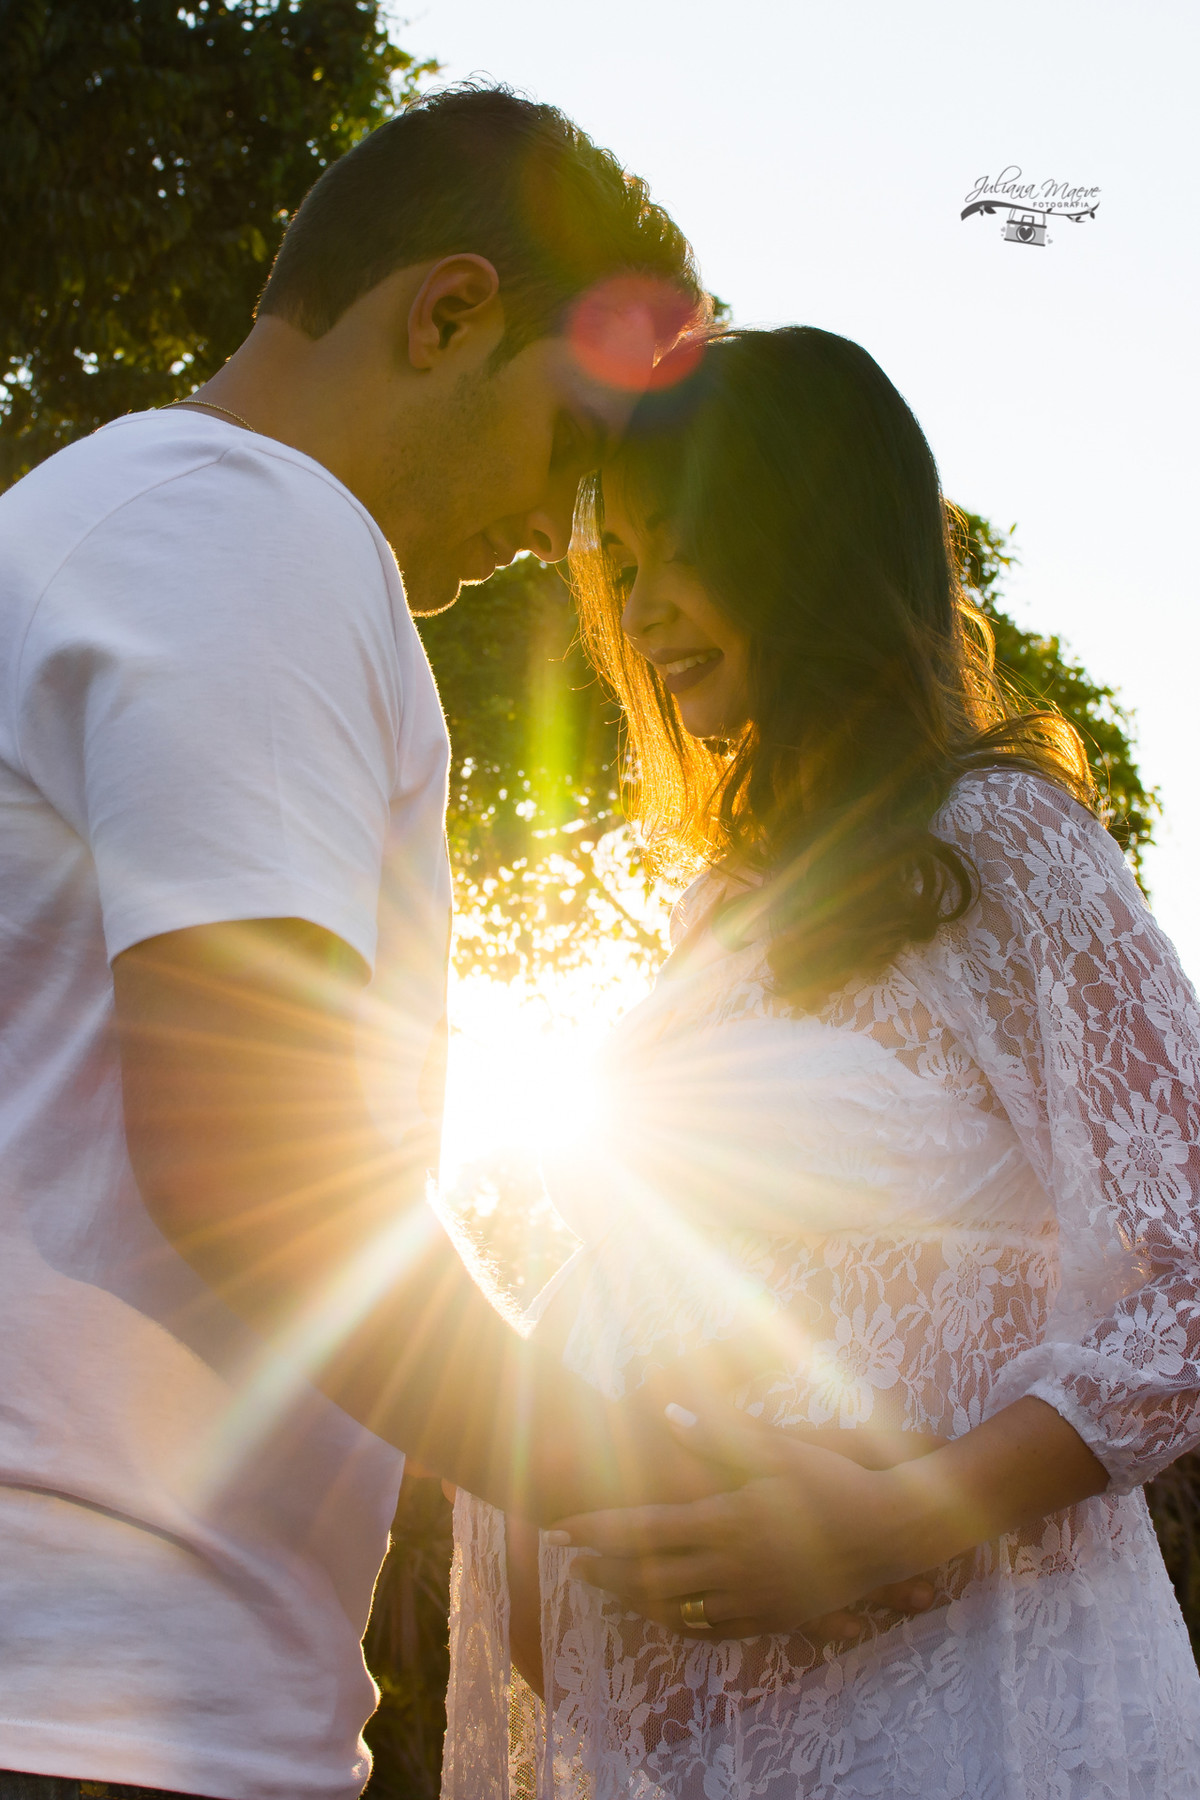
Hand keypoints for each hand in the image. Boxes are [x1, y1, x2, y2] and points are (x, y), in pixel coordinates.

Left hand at [548, 1404, 935, 1639]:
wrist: (891, 1533)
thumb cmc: (834, 1482)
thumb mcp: (776, 1450)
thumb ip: (717, 1434)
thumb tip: (668, 1412)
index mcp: (727, 1519)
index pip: (646, 1529)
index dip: (600, 1530)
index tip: (564, 1528)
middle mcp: (733, 1566)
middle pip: (650, 1575)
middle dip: (604, 1569)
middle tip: (568, 1564)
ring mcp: (753, 1599)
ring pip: (675, 1609)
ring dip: (633, 1599)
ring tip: (603, 1589)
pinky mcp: (773, 1620)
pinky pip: (714, 1631)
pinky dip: (680, 1623)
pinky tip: (664, 1615)